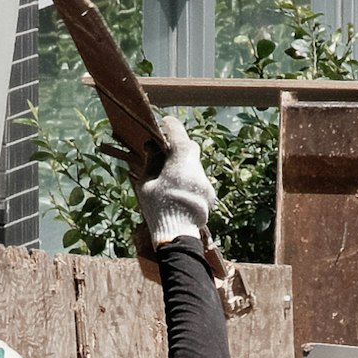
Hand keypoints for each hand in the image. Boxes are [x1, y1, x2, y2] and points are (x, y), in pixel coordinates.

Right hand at [135, 113, 213, 248]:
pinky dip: (189, 181)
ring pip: (194, 165)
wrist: (177, 235)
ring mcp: (206, 181)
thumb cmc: (157, 207)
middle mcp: (197, 167)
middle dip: (178, 147)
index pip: (178, 133)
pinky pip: (198, 181)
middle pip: (190, 148)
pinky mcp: (210, 194)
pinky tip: (178, 194)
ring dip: (183, 167)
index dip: (170, 125)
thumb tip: (152, 145)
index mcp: (180, 160)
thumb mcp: (147, 183)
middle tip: (165, 152)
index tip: (165, 122)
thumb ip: (151, 161)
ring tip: (168, 179)